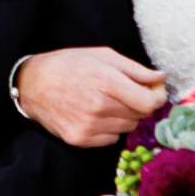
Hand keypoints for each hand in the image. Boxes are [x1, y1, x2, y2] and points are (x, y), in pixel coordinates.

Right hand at [15, 47, 166, 147]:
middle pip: (140, 115)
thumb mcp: (103, 55)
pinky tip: (95, 114)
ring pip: (127, 128)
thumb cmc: (69, 64)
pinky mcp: (80, 139)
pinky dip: (109, 128)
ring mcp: (88, 126)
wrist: (32, 84)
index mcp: (107, 81)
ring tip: (107, 102)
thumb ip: (136, 69)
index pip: (149, 102)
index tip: (154, 91)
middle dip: (139, 104)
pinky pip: (111, 139)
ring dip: (124, 116)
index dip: (157, 97)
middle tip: (126, 93)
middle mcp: (99, 106)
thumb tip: (162, 78)